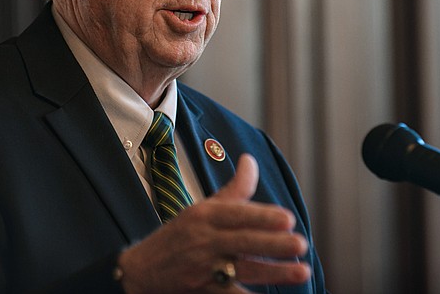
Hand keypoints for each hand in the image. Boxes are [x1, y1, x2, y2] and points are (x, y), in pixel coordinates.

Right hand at [118, 154, 310, 292]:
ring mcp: (201, 268)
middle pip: (241, 241)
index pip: (236, 213)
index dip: (261, 216)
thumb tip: (250, 160)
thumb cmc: (179, 237)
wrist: (139, 270)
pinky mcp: (199, 292)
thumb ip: (234, 189)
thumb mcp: (202, 209)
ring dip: (272, 272)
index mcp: (204, 216)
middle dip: (272, 243)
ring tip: (301, 271)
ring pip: (240, 270)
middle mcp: (202, 240)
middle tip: (300, 243)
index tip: (287, 219)